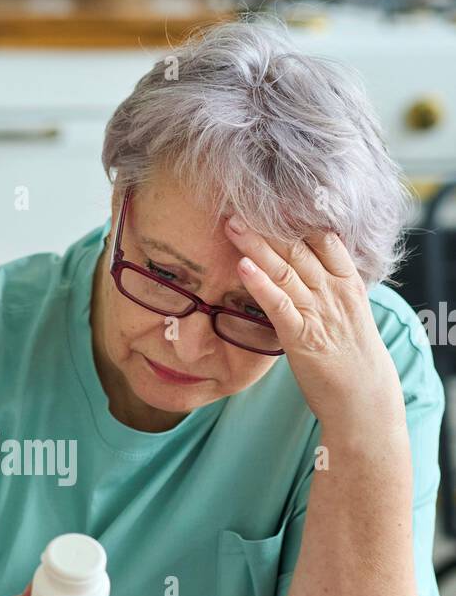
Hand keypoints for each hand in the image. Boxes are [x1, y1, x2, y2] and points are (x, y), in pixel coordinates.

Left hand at [224, 217, 403, 427]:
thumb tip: (306, 266)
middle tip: (240, 203)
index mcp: (346, 281)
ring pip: (285, 270)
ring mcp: (318, 312)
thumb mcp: (347, 312)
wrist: (364, 397)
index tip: (271, 197)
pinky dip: (260, 284)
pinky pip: (279, 305)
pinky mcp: (301, 336)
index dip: (296, 217)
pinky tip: (243, 267)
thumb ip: (329, 286)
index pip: (322, 238)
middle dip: (268, 224)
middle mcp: (332, 291)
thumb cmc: (351, 356)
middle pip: (298, 248)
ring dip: (256, 245)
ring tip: (232, 225)